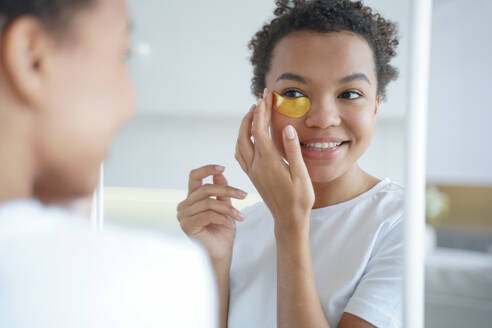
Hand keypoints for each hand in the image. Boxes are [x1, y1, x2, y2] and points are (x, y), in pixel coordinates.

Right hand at [177, 165, 247, 260]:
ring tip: (240, 216)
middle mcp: (184, 206)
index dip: (207, 169)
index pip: (194, 177)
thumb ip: (220, 191)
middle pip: (206, 189)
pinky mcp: (187, 226)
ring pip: (209, 203)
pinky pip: (208, 215)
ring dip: (228, 208)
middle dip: (227, 190)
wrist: (221, 254)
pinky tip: (230, 224)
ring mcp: (184, 216)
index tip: (222, 167)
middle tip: (244, 195)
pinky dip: (222, 218)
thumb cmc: (221, 232)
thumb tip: (220, 173)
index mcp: (192, 199)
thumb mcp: (224, 207)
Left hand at [235, 88, 314, 236]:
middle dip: (251, 114)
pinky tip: (249, 136)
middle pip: (246, 134)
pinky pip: (241, 154)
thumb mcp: (301, 175)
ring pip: (240, 143)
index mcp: (268, 162)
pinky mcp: (253, 176)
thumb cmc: (299, 199)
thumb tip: (286, 128)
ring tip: (254, 114)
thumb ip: (292, 150)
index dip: (261, 112)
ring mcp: (252, 171)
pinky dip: (242, 139)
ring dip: (245, 126)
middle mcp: (256, 165)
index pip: (259, 130)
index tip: (265, 97)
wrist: (288, 220)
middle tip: (259, 100)